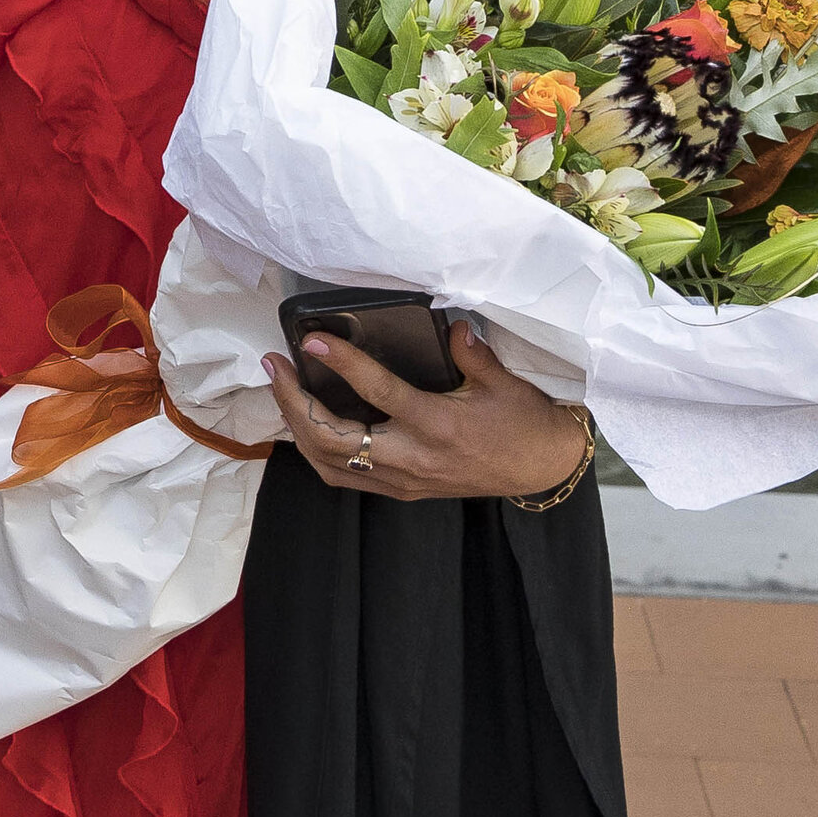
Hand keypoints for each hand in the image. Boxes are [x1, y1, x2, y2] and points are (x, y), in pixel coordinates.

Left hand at [262, 318, 590, 503]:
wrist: (542, 467)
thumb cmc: (524, 422)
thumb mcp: (502, 382)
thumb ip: (470, 353)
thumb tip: (450, 326)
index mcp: (437, 425)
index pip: (378, 392)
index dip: (342, 365)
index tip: (311, 342)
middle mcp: (413, 458)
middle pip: (333, 439)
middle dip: (293, 404)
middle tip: (274, 368)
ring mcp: (404, 480)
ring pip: (329, 463)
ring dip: (297, 428)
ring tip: (282, 391)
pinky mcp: (402, 490)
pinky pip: (343, 476)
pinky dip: (316, 451)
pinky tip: (306, 424)